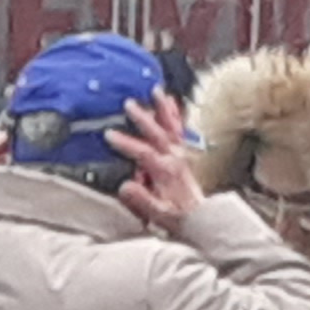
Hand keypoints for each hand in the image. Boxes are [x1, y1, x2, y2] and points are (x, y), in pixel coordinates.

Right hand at [109, 90, 203, 238]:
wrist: (199, 217)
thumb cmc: (176, 216)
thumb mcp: (157, 213)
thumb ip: (142, 200)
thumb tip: (125, 186)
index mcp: (166, 171)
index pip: (144, 152)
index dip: (127, 143)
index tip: (109, 135)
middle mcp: (175, 158)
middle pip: (157, 133)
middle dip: (143, 118)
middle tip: (129, 104)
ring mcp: (181, 154)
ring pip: (171, 126)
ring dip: (163, 109)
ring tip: (156, 91)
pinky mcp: (183, 153)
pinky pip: (179, 129)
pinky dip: (175, 115)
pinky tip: (170, 103)